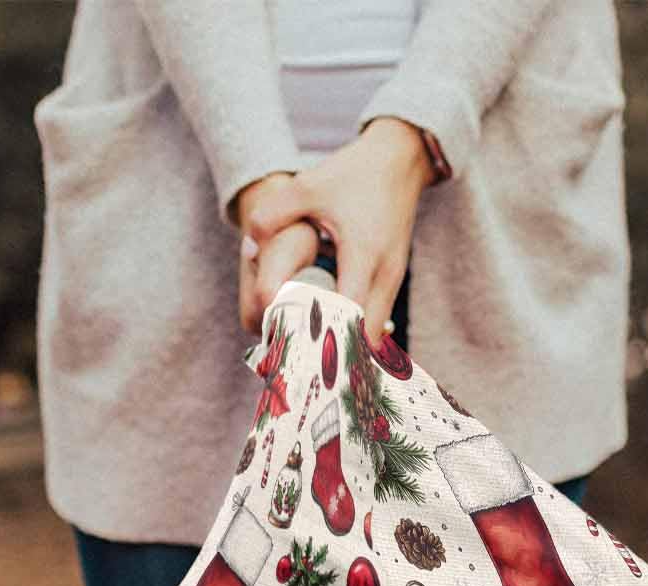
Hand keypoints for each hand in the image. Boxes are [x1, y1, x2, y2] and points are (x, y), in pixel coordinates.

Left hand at [243, 119, 433, 337]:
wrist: (400, 159)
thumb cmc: (354, 174)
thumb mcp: (308, 186)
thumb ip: (272, 214)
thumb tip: (247, 248)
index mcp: (363, 254)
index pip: (349, 315)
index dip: (326, 338)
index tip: (299, 354)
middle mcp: (384, 274)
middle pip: (365, 338)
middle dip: (336, 355)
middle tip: (302, 365)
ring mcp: (393, 280)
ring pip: (374, 334)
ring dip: (347, 347)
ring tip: (313, 357)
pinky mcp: (393, 280)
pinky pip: (376, 321)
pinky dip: (355, 333)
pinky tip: (329, 336)